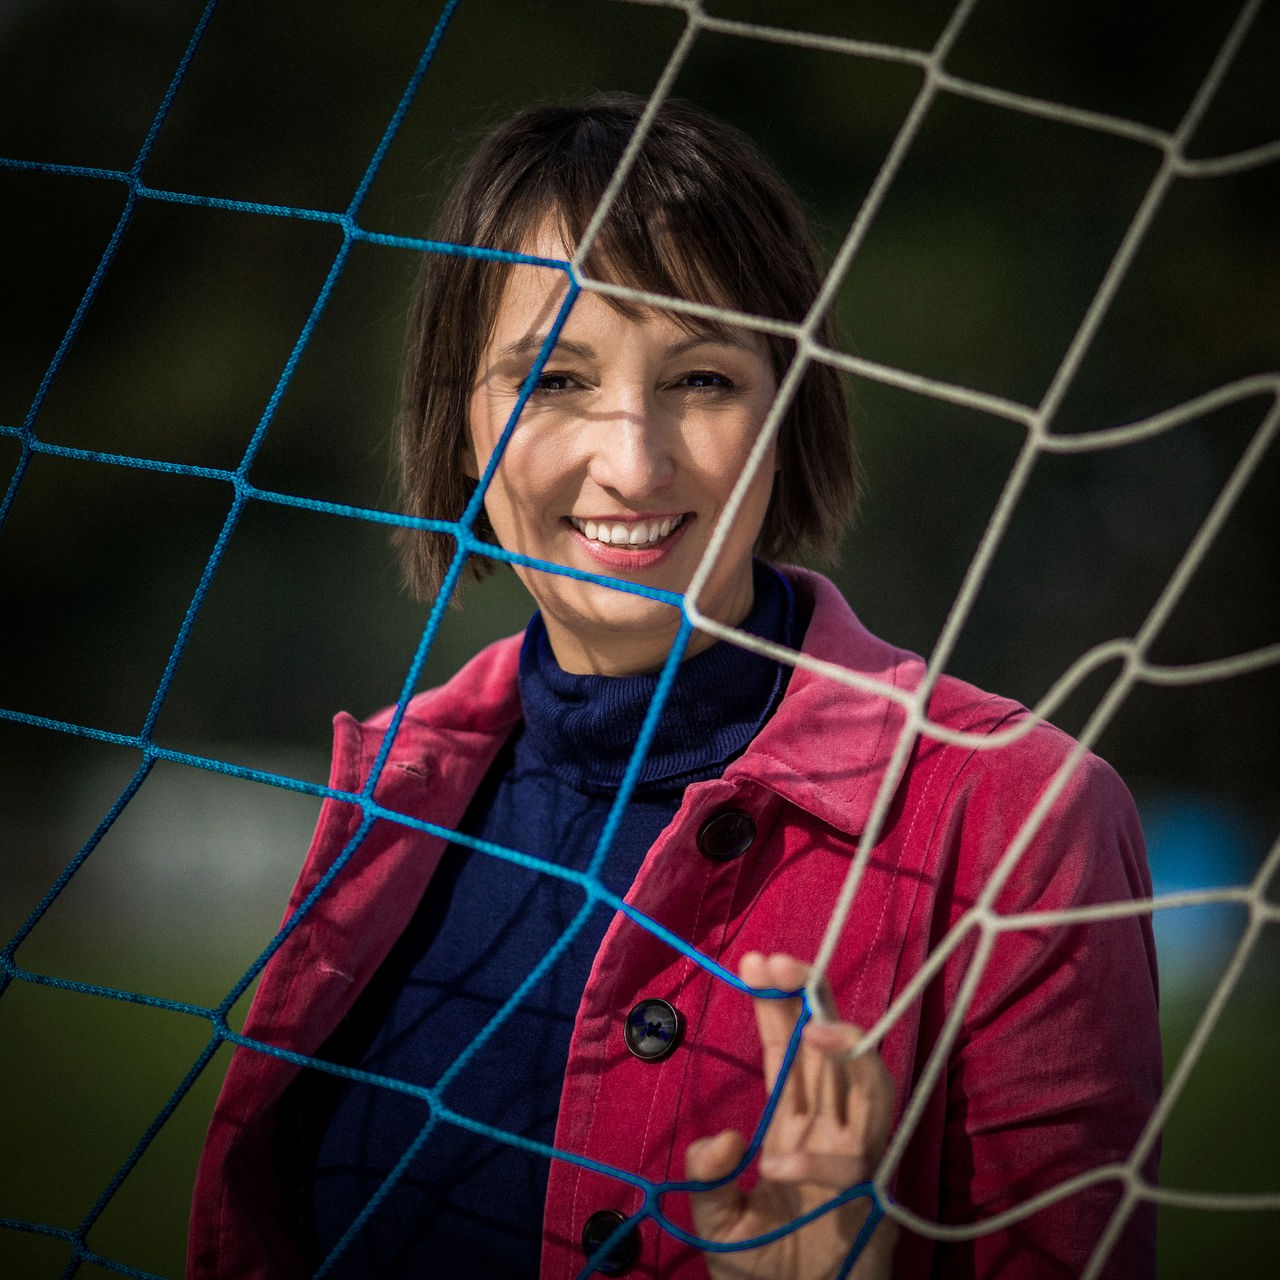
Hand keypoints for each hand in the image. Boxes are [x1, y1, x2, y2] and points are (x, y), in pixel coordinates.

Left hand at [685, 952, 896, 1279]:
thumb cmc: (765, 1272)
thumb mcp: (717, 1224)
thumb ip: (707, 1180)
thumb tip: (721, 1138)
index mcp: (793, 1123)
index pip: (789, 1048)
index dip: (778, 1003)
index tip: (755, 961)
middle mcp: (828, 1129)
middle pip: (827, 1047)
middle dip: (809, 999)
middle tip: (779, 962)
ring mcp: (854, 1159)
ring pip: (868, 1085)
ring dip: (847, 1051)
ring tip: (814, 1031)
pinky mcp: (869, 1200)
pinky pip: (852, 1167)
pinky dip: (815, 1163)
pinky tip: (771, 1167)